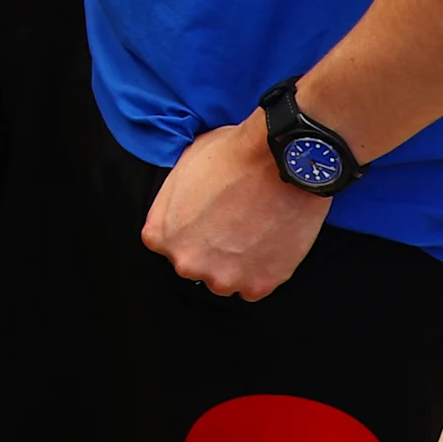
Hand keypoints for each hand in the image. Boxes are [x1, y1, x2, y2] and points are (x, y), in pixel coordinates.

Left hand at [143, 111, 330, 299]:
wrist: (281, 160)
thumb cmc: (233, 156)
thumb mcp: (183, 167)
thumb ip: (173, 202)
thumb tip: (180, 211)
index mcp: (161, 234)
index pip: (168, 243)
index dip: (190, 228)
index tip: (207, 217)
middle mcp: (186, 262)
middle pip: (195, 264)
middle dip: (210, 249)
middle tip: (234, 223)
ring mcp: (222, 277)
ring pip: (225, 279)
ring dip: (237, 263)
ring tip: (255, 231)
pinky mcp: (258, 285)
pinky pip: (256, 285)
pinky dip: (263, 270)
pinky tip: (270, 242)